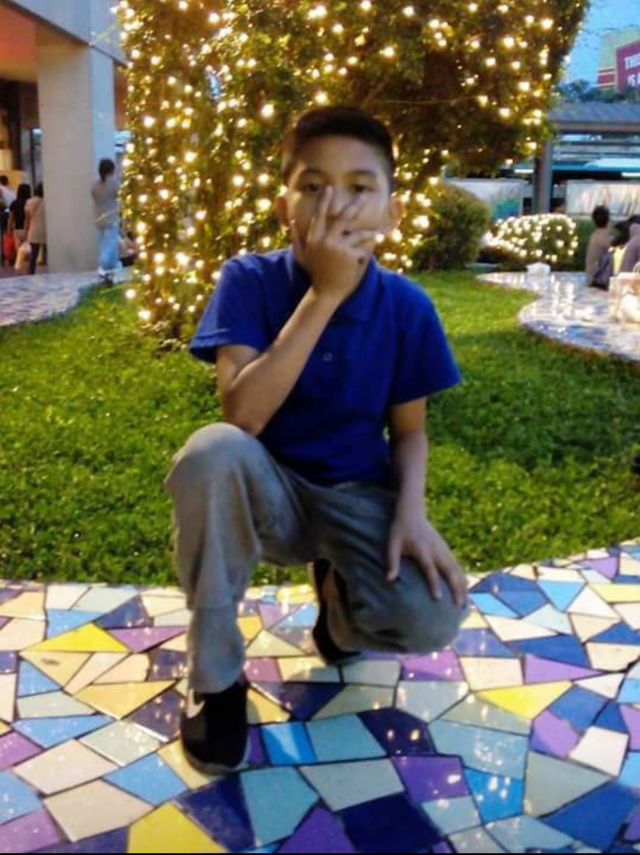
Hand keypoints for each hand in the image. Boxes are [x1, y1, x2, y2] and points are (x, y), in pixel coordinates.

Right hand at [291, 187, 378, 303]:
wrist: (325, 292)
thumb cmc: (315, 274)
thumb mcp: (302, 257)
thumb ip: (296, 239)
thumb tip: (291, 222)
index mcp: (314, 238)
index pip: (319, 215)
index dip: (323, 201)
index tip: (328, 188)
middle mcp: (325, 240)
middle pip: (343, 218)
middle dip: (355, 205)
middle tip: (364, 195)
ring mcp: (337, 247)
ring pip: (357, 235)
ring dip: (368, 233)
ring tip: (377, 233)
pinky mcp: (349, 256)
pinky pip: (361, 250)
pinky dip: (363, 256)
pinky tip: (360, 263)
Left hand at [387, 508, 467, 609]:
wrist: (412, 512)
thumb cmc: (400, 530)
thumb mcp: (392, 544)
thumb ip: (392, 562)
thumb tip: (389, 580)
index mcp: (422, 550)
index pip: (430, 569)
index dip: (434, 584)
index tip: (438, 599)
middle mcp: (436, 550)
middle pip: (450, 571)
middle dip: (456, 589)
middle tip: (458, 607)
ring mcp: (444, 549)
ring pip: (457, 569)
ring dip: (463, 586)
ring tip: (465, 604)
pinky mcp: (446, 549)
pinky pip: (457, 565)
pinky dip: (463, 577)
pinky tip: (466, 589)